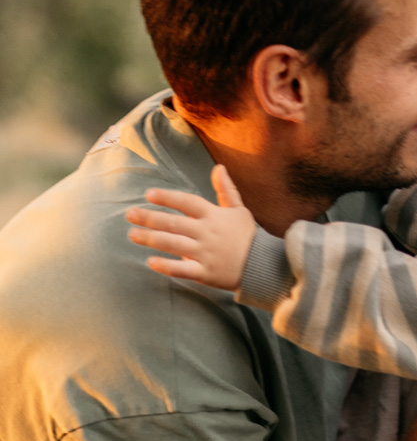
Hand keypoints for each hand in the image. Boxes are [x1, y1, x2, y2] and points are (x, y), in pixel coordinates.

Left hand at [126, 165, 256, 290]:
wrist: (263, 266)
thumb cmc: (248, 236)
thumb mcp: (239, 210)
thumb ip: (226, 190)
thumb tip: (219, 167)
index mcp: (213, 216)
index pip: (186, 202)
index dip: (167, 198)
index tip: (149, 195)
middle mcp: (207, 233)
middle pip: (174, 223)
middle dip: (150, 218)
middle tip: (129, 214)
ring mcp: (206, 253)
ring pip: (173, 244)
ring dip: (151, 239)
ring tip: (132, 235)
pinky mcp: (207, 273)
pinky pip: (183, 270)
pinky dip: (167, 266)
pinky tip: (150, 262)